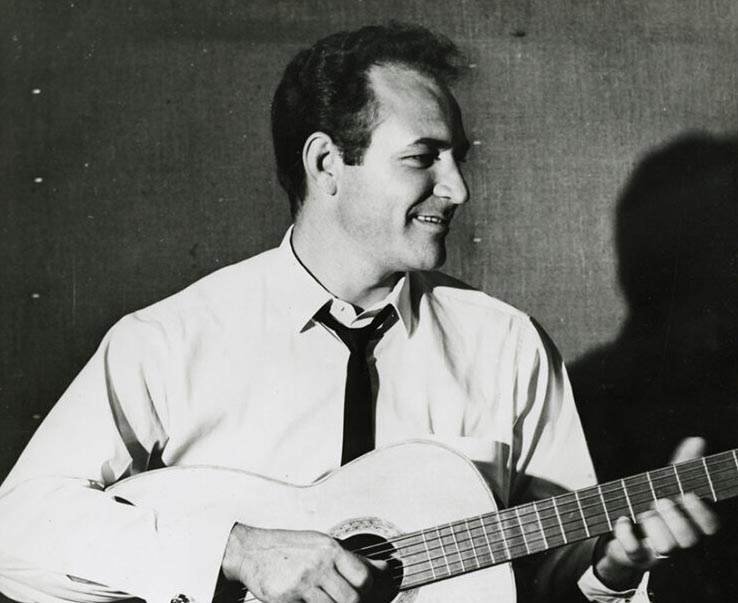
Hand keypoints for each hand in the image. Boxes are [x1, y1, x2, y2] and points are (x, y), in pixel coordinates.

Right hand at [221, 524, 387, 602]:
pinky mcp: (288, 598)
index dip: (369, 589)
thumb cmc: (290, 548)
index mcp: (330, 549)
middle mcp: (318, 564)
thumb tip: (385, 568)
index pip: (363, 576)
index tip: (366, 591)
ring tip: (327, 598)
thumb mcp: (323, 545)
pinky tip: (313, 600)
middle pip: (352, 598)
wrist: (252, 551)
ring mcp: (303, 582)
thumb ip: (353, 559)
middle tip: (348, 600)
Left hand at [594, 437, 720, 589]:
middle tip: (660, 501)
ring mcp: (660, 553)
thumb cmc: (651, 507)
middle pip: (690, 539)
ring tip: (642, 512)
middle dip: (674, 518)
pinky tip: (622, 519)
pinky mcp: (638, 559)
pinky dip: (626, 534)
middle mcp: (681, 542)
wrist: (622, 531)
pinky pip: (635, 552)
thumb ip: (681, 465)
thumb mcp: (665, 484)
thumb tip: (697, 440)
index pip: (711, 526)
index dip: (702, 512)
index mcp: (692, 524)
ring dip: (653, 525)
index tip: (687, 494)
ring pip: (666, 548)